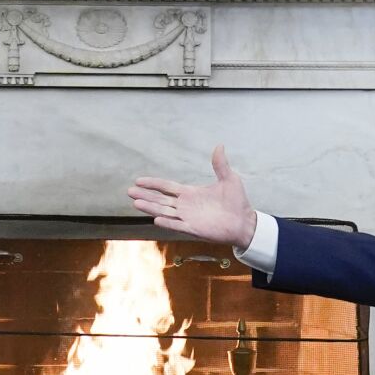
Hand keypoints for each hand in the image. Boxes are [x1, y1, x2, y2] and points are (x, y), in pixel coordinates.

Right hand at [128, 146, 257, 247]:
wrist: (245, 222)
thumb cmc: (237, 202)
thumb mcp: (229, 179)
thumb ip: (220, 164)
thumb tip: (219, 145)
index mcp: (190, 193)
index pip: (167, 187)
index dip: (153, 184)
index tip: (138, 181)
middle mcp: (186, 206)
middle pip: (161, 200)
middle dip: (145, 195)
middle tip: (129, 191)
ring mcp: (188, 218)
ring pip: (164, 212)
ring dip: (150, 208)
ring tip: (136, 202)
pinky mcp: (195, 229)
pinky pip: (177, 225)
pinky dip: (167, 223)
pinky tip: (156, 219)